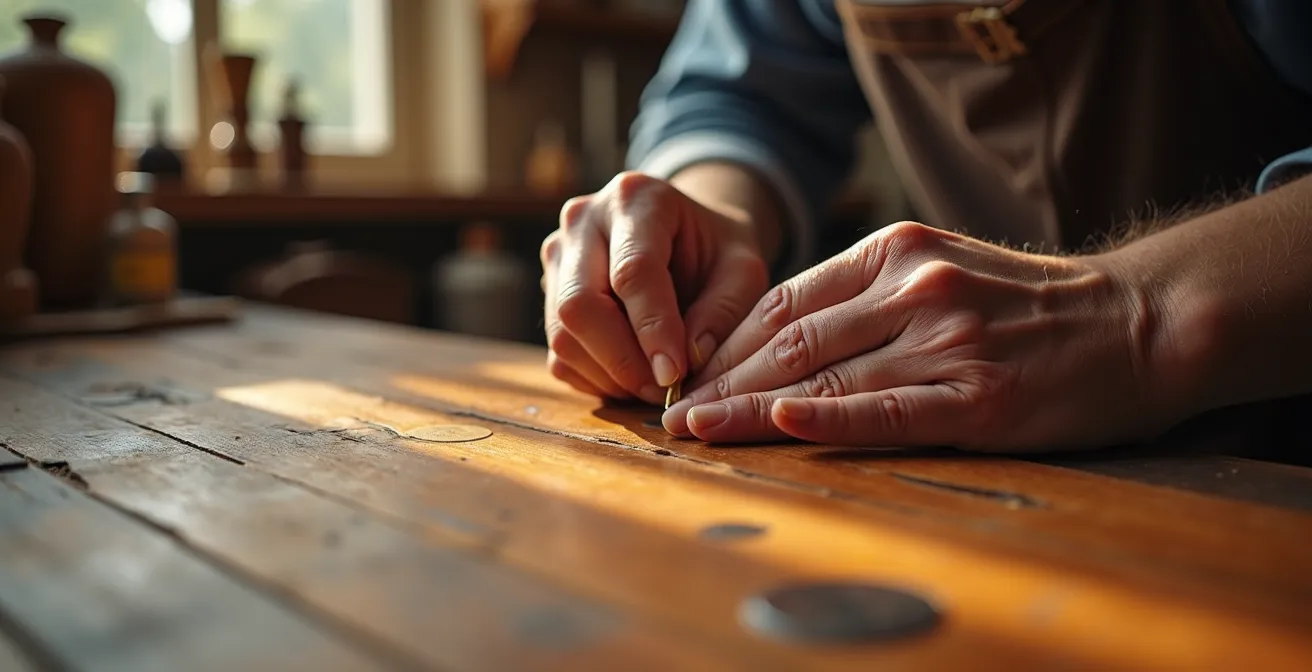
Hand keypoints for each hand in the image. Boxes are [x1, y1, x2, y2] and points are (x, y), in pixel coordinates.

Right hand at [540, 171, 770, 404]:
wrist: (686, 235)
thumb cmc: (717, 250)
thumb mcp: (743, 269)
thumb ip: (724, 310)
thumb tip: (690, 359)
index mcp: (636, 198)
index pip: (632, 271)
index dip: (653, 329)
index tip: (676, 374)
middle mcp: (583, 219)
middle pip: (580, 304)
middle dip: (623, 360)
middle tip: (666, 389)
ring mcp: (558, 256)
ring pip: (562, 334)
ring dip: (610, 375)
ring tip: (655, 386)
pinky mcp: (549, 293)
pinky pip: (559, 353)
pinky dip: (595, 378)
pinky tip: (633, 378)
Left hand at [661, 221, 1178, 451]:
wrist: (1141, 320)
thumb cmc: (1031, 304)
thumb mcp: (941, 268)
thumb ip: (866, 295)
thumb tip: (779, 339)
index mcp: (895, 251)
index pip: (785, 301)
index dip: (726, 344)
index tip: (686, 375)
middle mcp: (914, 286)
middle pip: (791, 340)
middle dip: (723, 380)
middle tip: (673, 414)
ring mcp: (948, 339)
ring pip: (826, 376)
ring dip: (751, 408)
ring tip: (699, 431)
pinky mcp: (981, 395)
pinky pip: (889, 409)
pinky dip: (830, 417)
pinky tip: (782, 422)